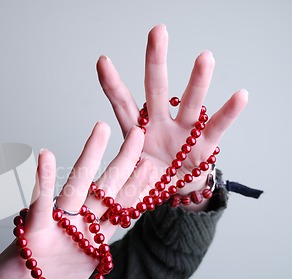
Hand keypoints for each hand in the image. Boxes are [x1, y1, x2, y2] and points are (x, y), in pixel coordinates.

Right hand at [0, 123, 149, 278]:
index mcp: (89, 249)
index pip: (119, 214)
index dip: (138, 192)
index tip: (155, 168)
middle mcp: (74, 233)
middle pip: (105, 192)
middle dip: (123, 163)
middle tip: (138, 133)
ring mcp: (53, 229)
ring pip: (76, 187)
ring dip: (89, 157)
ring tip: (100, 129)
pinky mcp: (31, 234)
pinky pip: (39, 204)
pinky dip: (42, 181)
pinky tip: (46, 157)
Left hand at [97, 24, 247, 207]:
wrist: (176, 187)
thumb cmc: (149, 176)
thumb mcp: (127, 177)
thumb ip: (118, 175)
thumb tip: (97, 184)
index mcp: (136, 131)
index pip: (122, 104)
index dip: (112, 85)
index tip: (102, 61)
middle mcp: (159, 124)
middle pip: (156, 90)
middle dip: (155, 61)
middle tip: (157, 31)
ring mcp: (183, 132)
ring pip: (190, 103)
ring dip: (197, 81)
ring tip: (205, 57)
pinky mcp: (205, 145)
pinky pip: (217, 127)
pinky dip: (228, 113)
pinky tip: (240, 95)